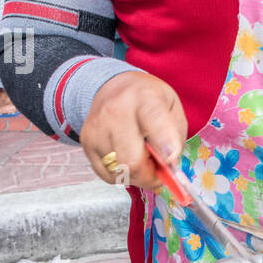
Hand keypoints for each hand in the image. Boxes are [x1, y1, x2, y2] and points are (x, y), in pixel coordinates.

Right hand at [80, 71, 187, 188]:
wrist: (114, 87)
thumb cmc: (148, 100)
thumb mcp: (172, 108)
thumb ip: (175, 136)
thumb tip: (168, 164)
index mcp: (144, 97)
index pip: (155, 123)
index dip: (166, 148)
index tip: (171, 159)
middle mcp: (116, 112)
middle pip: (132, 161)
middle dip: (151, 176)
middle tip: (159, 170)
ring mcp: (97, 129)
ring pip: (120, 172)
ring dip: (137, 175)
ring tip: (143, 158)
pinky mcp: (86, 143)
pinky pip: (108, 175)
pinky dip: (122, 174)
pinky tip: (127, 157)